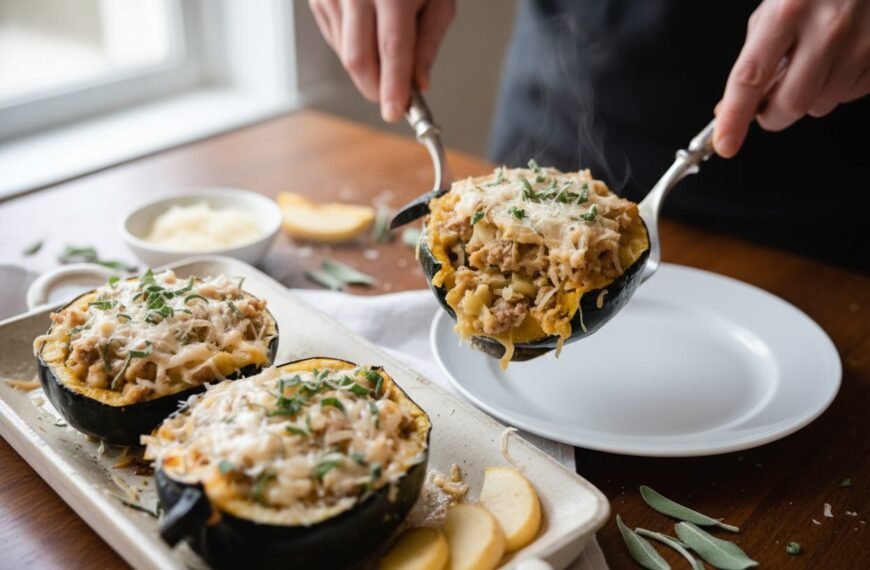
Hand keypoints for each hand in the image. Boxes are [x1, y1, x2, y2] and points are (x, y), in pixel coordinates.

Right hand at [309, 0, 454, 121]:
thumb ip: (428, 42)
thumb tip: (419, 83)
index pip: (392, 49)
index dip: (393, 86)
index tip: (394, 112)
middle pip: (359, 59)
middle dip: (376, 88)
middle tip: (393, 98)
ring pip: (345, 54)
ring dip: (368, 67)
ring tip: (386, 43)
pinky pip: (334, 39)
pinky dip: (354, 48)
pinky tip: (367, 32)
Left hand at [714, 0, 869, 157]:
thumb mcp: (776, 7)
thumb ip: (754, 56)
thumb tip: (730, 107)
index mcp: (788, 10)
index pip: (751, 76)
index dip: (735, 116)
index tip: (725, 143)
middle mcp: (828, 27)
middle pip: (791, 103)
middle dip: (773, 115)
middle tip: (769, 104)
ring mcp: (862, 41)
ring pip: (821, 104)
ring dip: (808, 97)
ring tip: (812, 63)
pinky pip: (849, 95)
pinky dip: (836, 87)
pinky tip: (837, 59)